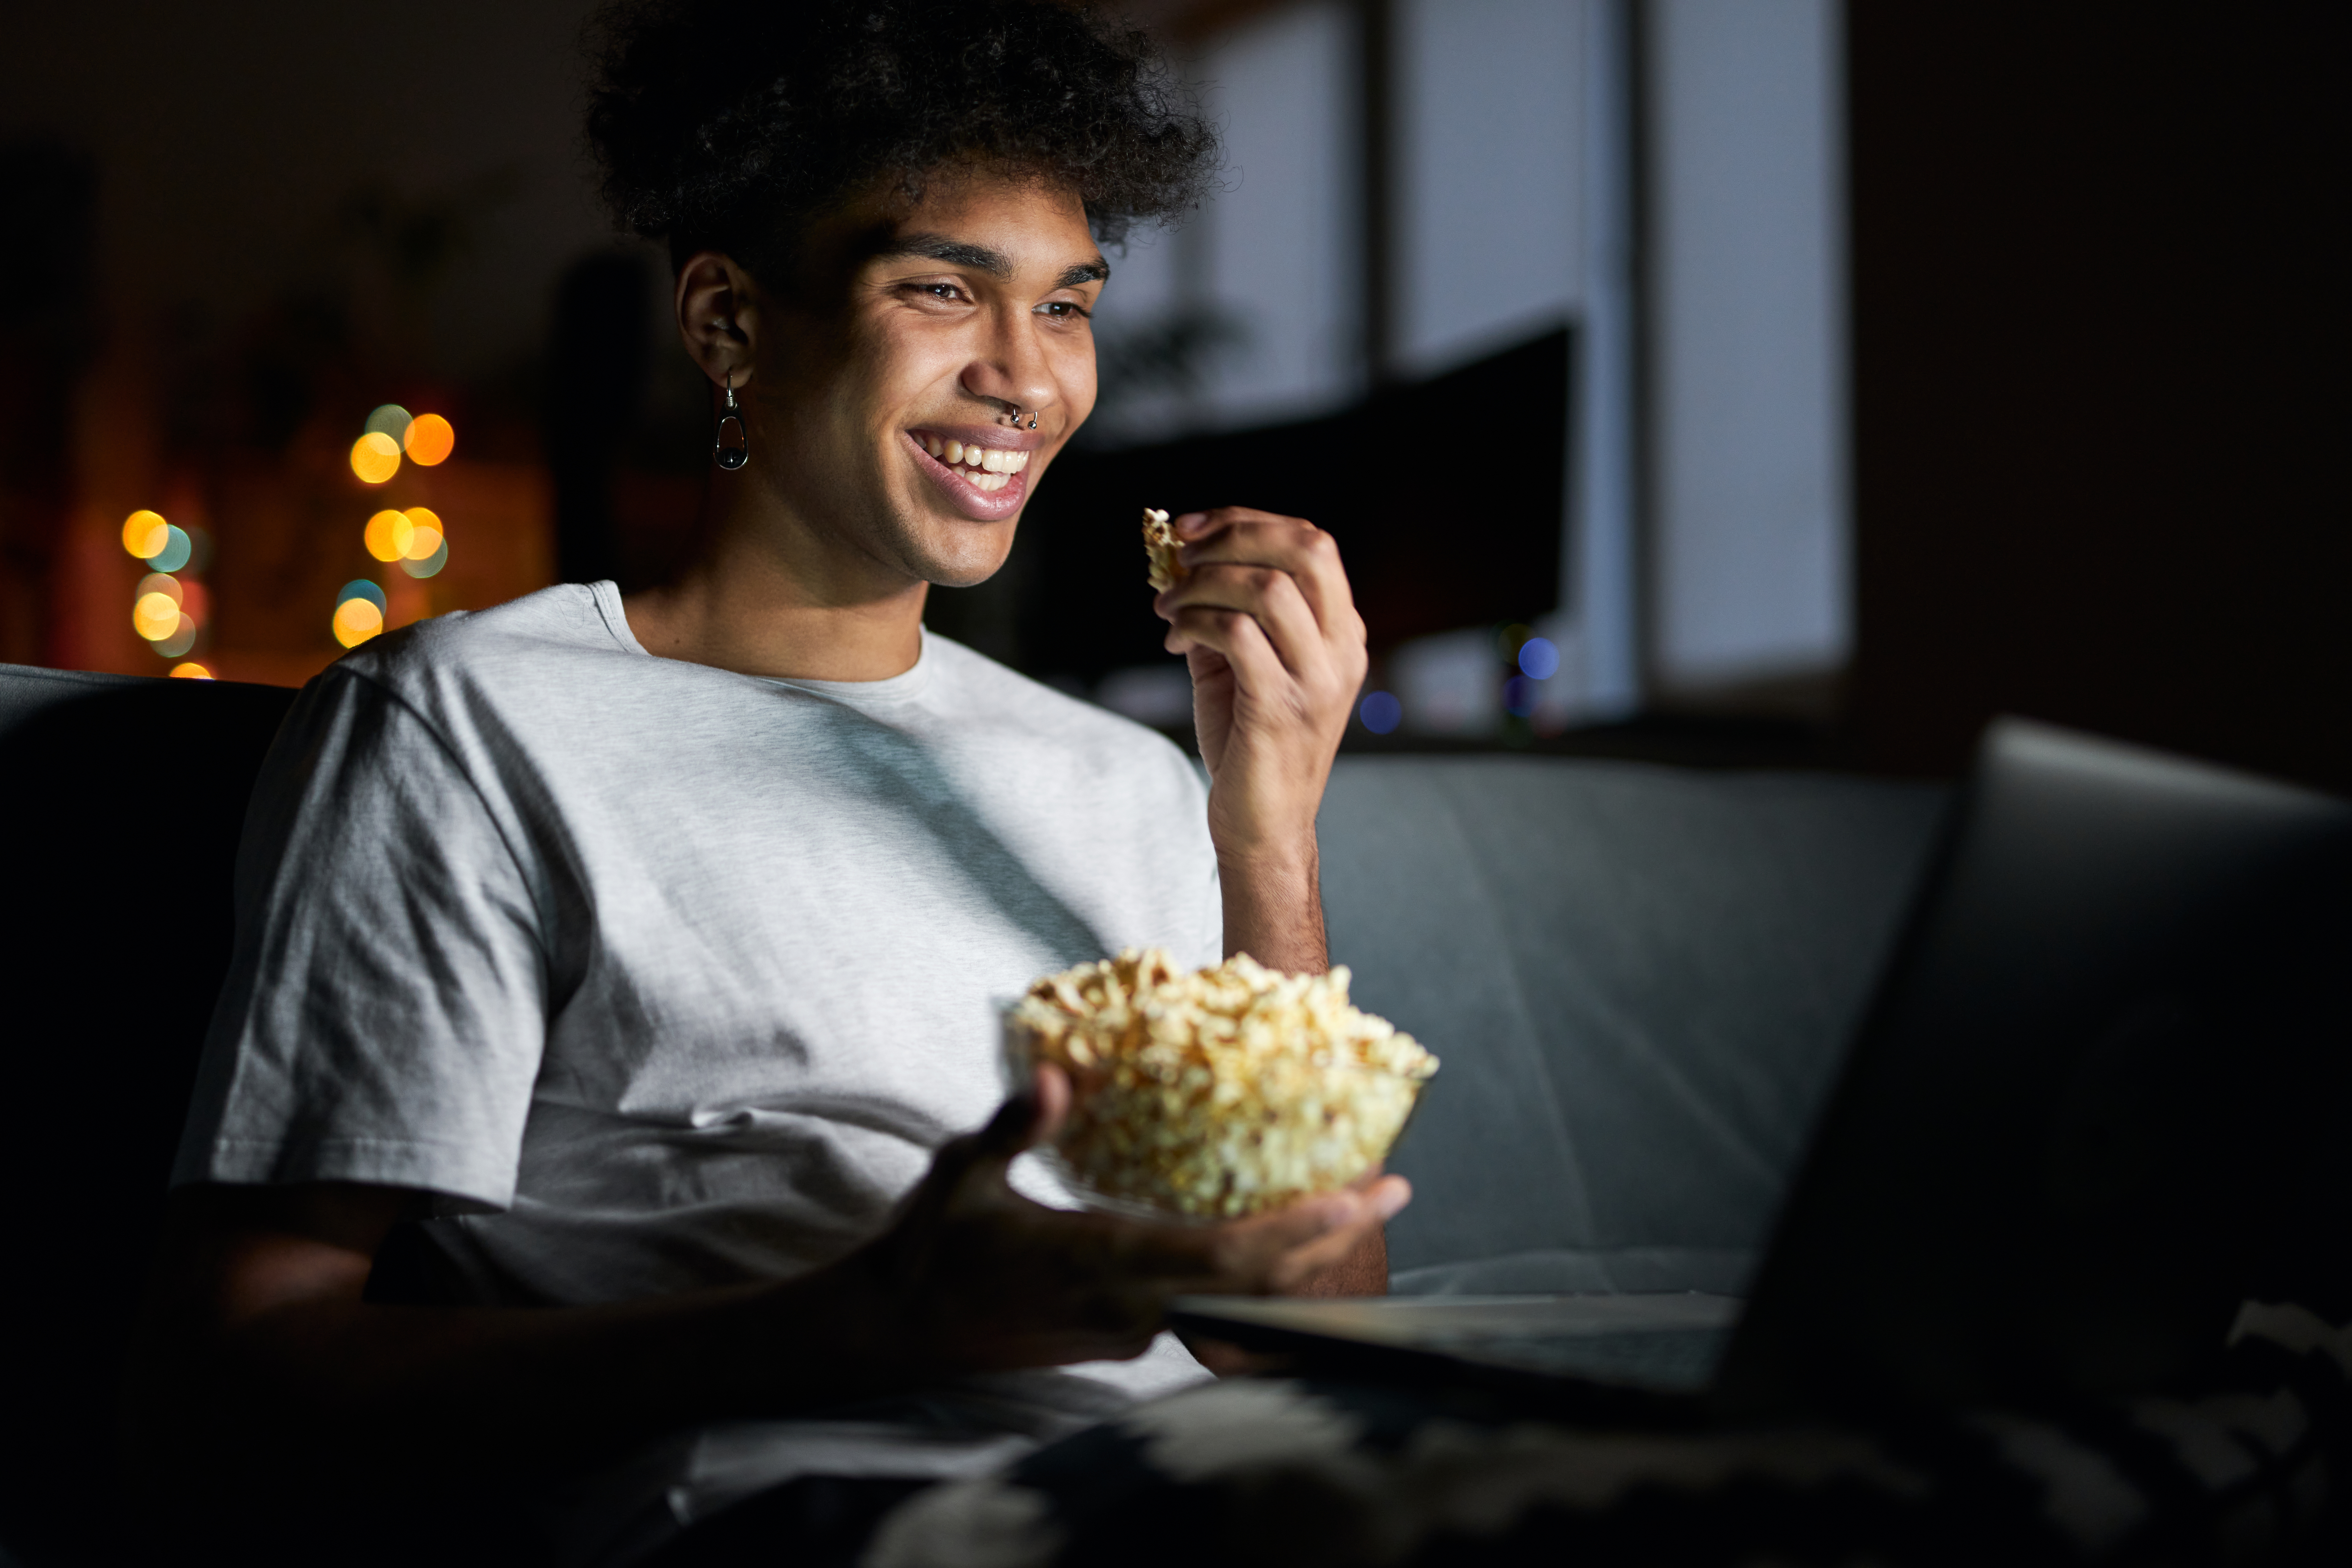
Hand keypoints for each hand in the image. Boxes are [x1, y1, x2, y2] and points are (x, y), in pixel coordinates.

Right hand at [849, 1064, 1409, 1373]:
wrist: (896, 1330)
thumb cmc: (929, 1246)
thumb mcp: (961, 1174)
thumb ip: (1014, 1127)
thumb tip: (1058, 1076)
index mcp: (1102, 1262)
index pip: (1228, 1255)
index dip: (1303, 1229)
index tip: (1363, 1195)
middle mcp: (1129, 1307)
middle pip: (1256, 1283)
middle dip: (1331, 1237)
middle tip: (1393, 1189)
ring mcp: (1128, 1332)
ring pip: (1238, 1302)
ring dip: (1299, 1257)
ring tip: (1353, 1207)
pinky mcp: (1120, 1339)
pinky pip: (1206, 1308)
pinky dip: (1253, 1274)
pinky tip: (1275, 1238)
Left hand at [1154, 508, 1367, 871]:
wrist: (1263, 826)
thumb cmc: (1250, 745)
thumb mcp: (1240, 667)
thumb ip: (1224, 615)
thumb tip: (1179, 563)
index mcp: (1341, 633)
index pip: (1311, 542)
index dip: (1246, 521)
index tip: (1191, 529)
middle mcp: (1341, 650)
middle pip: (1306, 548)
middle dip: (1234, 533)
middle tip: (1181, 551)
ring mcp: (1317, 680)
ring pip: (1268, 588)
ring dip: (1202, 584)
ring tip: (1168, 605)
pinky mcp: (1281, 709)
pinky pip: (1237, 636)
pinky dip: (1195, 623)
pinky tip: (1173, 639)